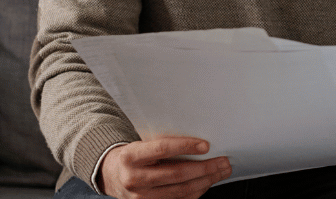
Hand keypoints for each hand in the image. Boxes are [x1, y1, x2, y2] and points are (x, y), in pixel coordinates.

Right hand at [97, 137, 231, 198]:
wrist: (112, 175)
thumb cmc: (132, 156)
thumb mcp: (140, 144)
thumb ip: (162, 144)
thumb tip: (198, 142)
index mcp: (131, 156)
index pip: (162, 149)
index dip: (186, 147)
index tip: (206, 145)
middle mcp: (134, 179)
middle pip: (177, 174)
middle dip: (205, 168)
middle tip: (223, 161)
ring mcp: (141, 197)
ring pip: (181, 191)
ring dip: (206, 181)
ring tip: (221, 171)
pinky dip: (197, 192)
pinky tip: (207, 183)